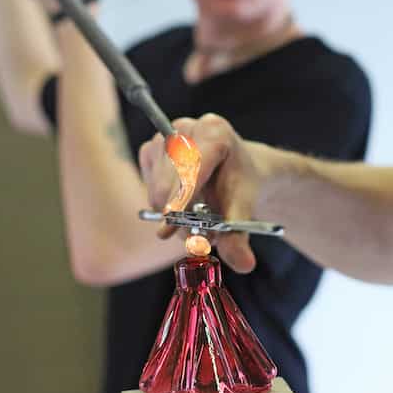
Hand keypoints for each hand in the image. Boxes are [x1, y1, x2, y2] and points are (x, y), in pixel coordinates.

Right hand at [139, 114, 260, 273]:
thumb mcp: (244, 210)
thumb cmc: (241, 186)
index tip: (169, 226)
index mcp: (215, 131)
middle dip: (178, 215)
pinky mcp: (150, 150)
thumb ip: (239, 237)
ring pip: (156, 188)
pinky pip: (148, 188)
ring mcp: (164, 137)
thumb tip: (243, 264)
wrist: (236, 172)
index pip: (192, 166)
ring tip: (195, 219)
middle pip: (169, 179)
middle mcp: (186, 128)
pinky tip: (182, 203)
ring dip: (172, 214)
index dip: (180, 197)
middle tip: (194, 238)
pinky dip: (163, 205)